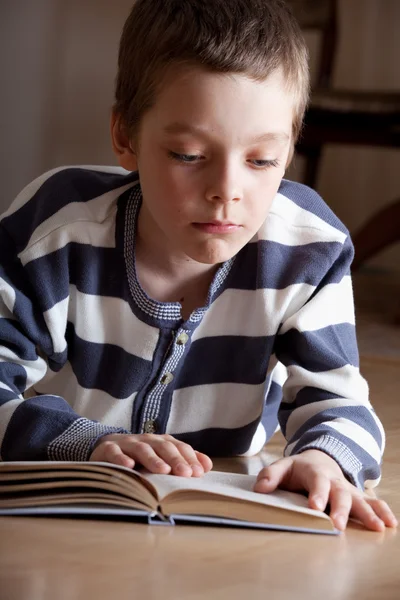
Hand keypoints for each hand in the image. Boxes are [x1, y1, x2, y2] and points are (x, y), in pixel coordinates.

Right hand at [90, 433, 212, 476]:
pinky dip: (121, 459)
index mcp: (161, 442)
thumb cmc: (139, 456)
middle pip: (163, 447)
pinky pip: (115, 453)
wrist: (106, 446)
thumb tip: (208, 465)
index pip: (179, 447)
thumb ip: (184, 460)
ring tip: (163, 470)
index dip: (189, 458)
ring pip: (142, 449)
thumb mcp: (162, 456)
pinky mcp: (108, 449)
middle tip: (186, 473)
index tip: (198, 473)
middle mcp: (146, 440)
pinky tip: (129, 467)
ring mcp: (127, 444)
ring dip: (153, 459)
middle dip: (176, 460)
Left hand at [254, 449, 397, 531]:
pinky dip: (382, 511)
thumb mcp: (283, 466)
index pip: (317, 482)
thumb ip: (270, 475)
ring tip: (377, 527)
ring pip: (360, 499)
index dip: (317, 493)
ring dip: (368, 513)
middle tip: (338, 525)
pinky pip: (372, 502)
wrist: (320, 459)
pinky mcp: (357, 497)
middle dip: (340, 509)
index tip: (315, 507)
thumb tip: (260, 489)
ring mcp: (348, 489)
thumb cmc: (299, 468)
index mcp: (315, 472)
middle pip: (340, 493)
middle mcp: (335, 481)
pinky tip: (390, 523)